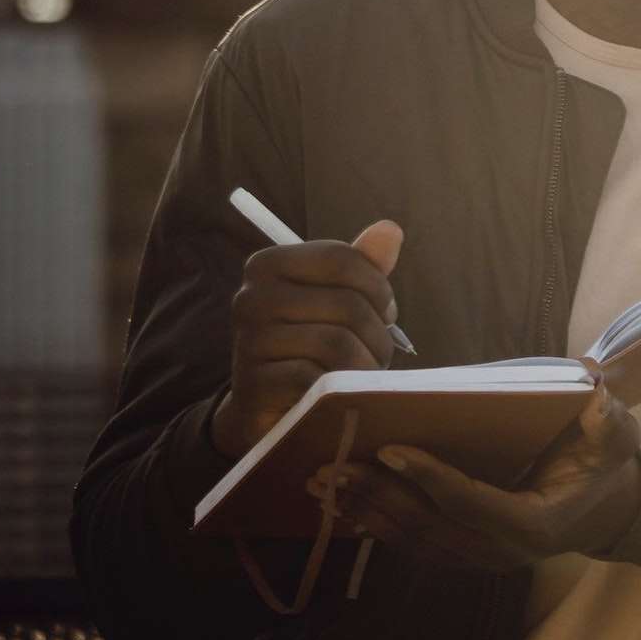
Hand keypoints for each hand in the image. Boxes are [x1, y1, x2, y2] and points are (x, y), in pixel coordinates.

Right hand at [212, 221, 402, 458]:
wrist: (266, 410)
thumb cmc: (309, 347)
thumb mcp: (336, 300)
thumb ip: (361, 266)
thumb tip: (391, 229)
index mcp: (268, 264)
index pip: (342, 259)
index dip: (378, 288)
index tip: (384, 312)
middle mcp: (251, 297)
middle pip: (349, 304)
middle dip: (378, 335)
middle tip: (377, 353)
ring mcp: (250, 342)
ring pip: (340, 344)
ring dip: (367, 366)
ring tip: (362, 375)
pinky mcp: (257, 386)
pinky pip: (321, 380)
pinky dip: (341, 391)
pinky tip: (337, 394)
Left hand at [313, 384, 640, 570]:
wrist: (604, 508)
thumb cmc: (603, 464)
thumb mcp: (618, 437)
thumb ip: (609, 421)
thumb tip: (593, 396)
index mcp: (535, 524)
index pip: (472, 502)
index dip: (430, 478)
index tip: (390, 448)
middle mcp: (502, 552)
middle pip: (429, 525)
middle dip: (378, 495)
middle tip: (333, 466)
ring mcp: (481, 560)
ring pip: (414, 541)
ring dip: (365, 512)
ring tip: (322, 483)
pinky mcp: (464, 556)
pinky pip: (413, 545)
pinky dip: (375, 525)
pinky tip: (341, 504)